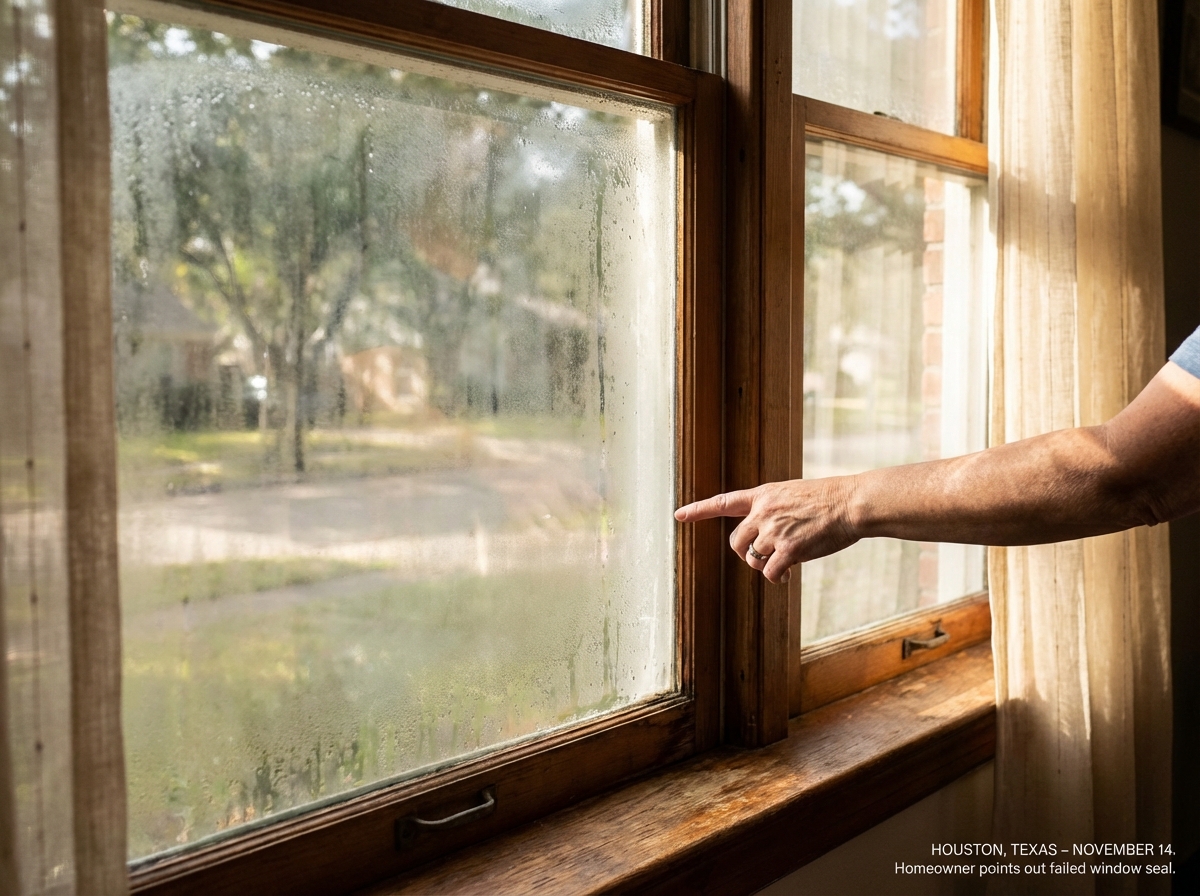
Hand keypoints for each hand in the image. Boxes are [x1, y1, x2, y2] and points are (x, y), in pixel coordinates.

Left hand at [674, 478, 858, 583]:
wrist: (851, 502)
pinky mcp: (789, 548)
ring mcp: (774, 530)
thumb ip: (773, 512)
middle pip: (737, 542)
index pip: (724, 502)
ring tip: (788, 562)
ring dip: (768, 566)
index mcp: (764, 495)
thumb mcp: (793, 494)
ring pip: (754, 559)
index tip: (679, 515)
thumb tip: (765, 543)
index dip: (699, 510)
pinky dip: (778, 577)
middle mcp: (763, 511)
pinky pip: (771, 573)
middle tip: (765, 558)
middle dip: (747, 554)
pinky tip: (789, 573)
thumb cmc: (829, 500)